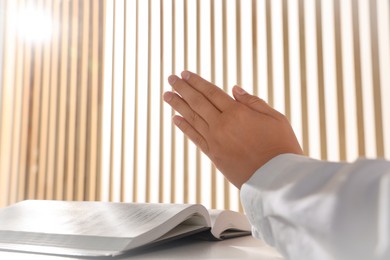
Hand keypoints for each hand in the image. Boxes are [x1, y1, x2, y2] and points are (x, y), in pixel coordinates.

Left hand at [163, 71, 302, 188]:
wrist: (278, 179)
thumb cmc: (281, 146)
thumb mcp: (275, 118)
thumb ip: (253, 102)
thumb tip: (234, 89)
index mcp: (237, 112)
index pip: (211, 92)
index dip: (196, 82)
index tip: (185, 74)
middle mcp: (222, 125)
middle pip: (197, 102)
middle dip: (182, 89)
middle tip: (171, 79)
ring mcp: (215, 141)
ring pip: (192, 118)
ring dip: (178, 105)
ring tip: (167, 95)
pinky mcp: (214, 155)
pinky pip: (195, 138)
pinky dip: (184, 127)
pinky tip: (175, 118)